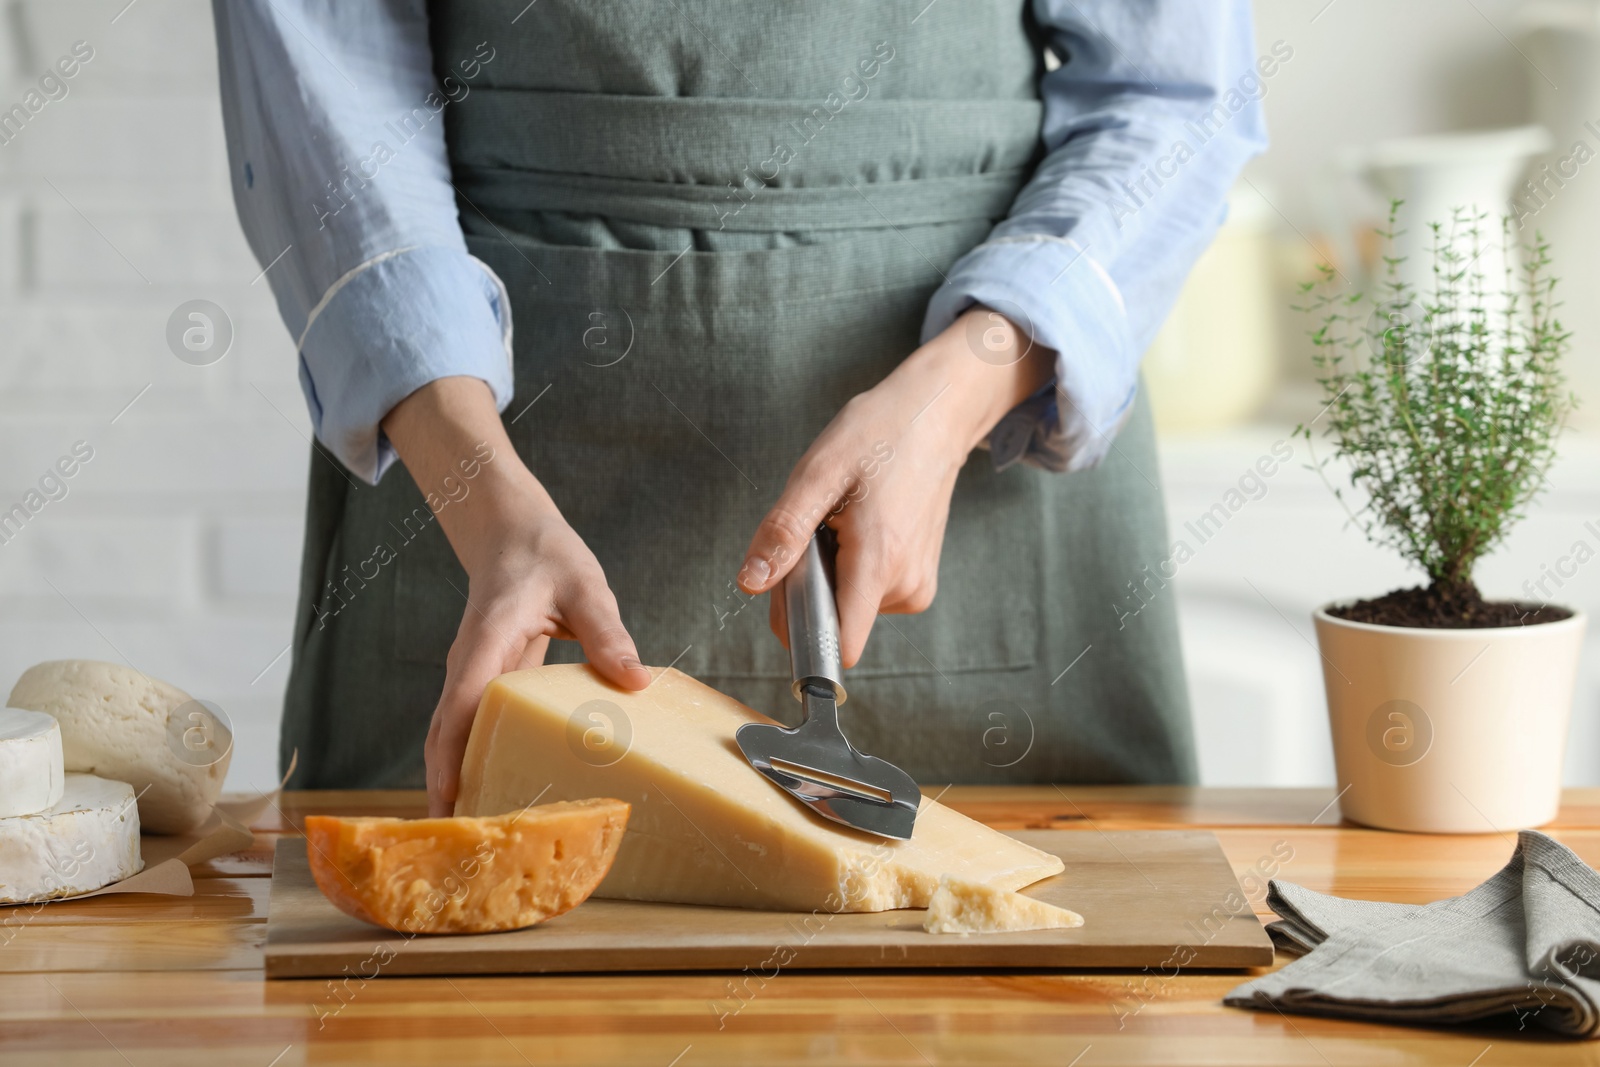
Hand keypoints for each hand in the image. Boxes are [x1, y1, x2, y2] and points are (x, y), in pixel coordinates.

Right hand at [382, 377, 650, 815]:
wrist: (512, 532)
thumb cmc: (547, 555)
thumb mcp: (585, 586)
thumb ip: (606, 632)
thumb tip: (636, 680)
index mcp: (487, 640)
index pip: (461, 704)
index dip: (452, 755)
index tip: (451, 800)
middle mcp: (467, 664)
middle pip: (443, 734)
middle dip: (446, 787)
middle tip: (463, 845)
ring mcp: (470, 676)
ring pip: (449, 737)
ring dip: (455, 782)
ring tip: (473, 839)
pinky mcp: (482, 683)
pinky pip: (468, 730)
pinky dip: (470, 764)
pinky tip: (493, 796)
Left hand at [737, 308, 1053, 664]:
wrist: (935, 418)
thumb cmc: (878, 435)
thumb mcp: (818, 472)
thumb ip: (784, 531)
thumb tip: (751, 582)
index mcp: (878, 561)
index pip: (839, 646)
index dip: (802, 630)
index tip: (790, 590)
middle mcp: (906, 585)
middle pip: (834, 620)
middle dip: (811, 583)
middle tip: (823, 526)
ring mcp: (918, 587)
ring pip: (848, 608)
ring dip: (833, 572)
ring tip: (848, 520)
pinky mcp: (920, 583)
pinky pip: (867, 596)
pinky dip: (854, 569)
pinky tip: (864, 527)